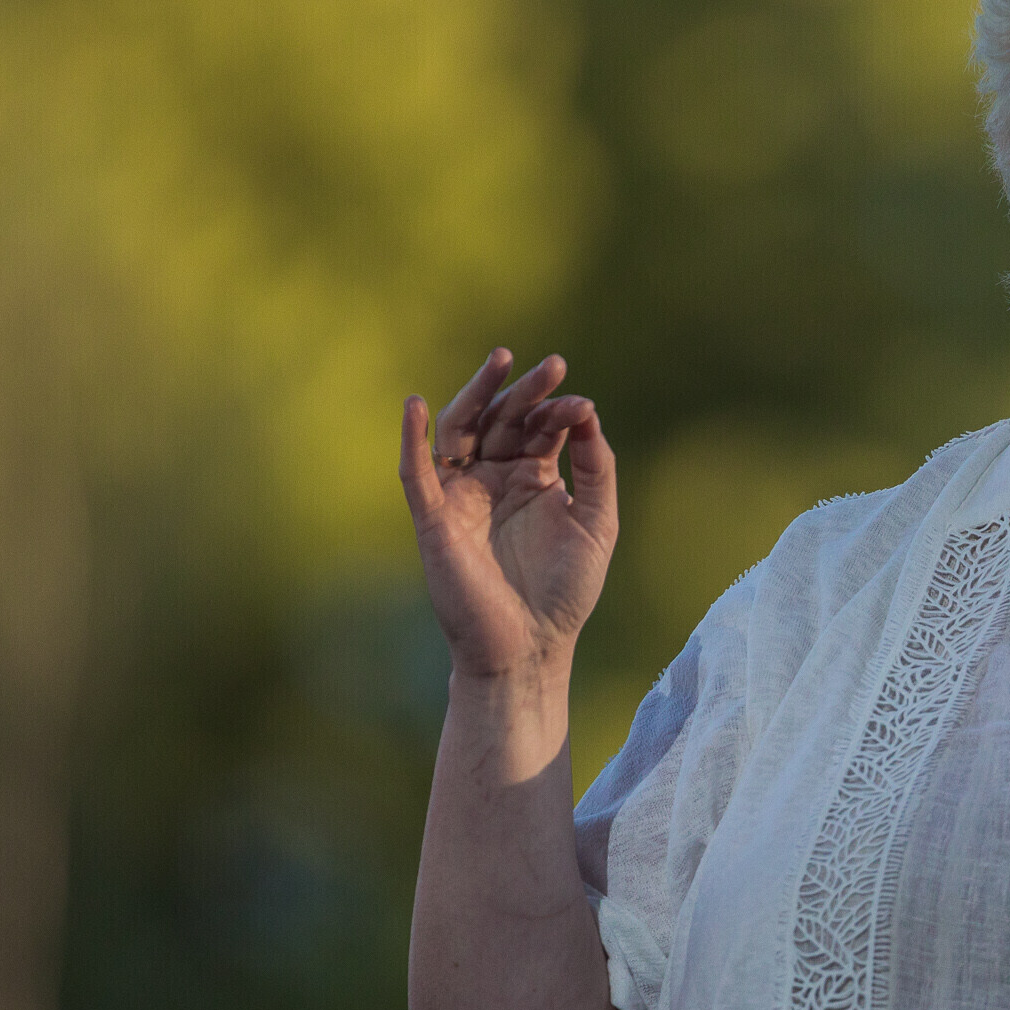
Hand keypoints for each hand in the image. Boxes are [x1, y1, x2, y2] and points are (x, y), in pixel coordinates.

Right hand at [399, 349, 617, 680]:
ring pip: (460, 430)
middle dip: (525, 391)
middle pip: (502, 419)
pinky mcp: (434, 518)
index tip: (582, 405)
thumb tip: (588, 411)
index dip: (560, 409)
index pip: (541, 426)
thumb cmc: (564, 591)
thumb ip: (598, 468)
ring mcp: (462, 495)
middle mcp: (494, 478)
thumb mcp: (597, 522)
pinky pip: (416, 472)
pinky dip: (411, 438)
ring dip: (477, 395)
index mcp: (533, 477)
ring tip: (500, 362)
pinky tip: (416, 405)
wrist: (530, 647)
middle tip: (552, 364)